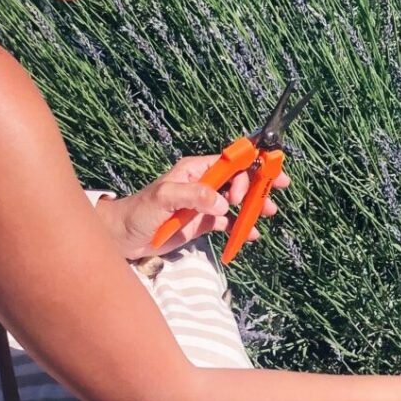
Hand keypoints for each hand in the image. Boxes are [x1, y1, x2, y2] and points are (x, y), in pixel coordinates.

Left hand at [97, 155, 290, 260]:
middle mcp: (202, 184)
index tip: (265, 173)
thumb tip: (222, 202)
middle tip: (277, 190)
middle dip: (258, 183)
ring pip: (236, 201)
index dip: (250, 164)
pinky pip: (227, 222)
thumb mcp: (164, 198)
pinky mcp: (201, 223)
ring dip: (253, 205)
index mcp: (194, 170)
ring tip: (268, 212)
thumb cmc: (138, 212)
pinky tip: (251, 234)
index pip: (229, 162)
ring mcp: (203, 204)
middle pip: (238, 179)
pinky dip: (240, 227)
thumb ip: (193, 196)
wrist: (123, 238)